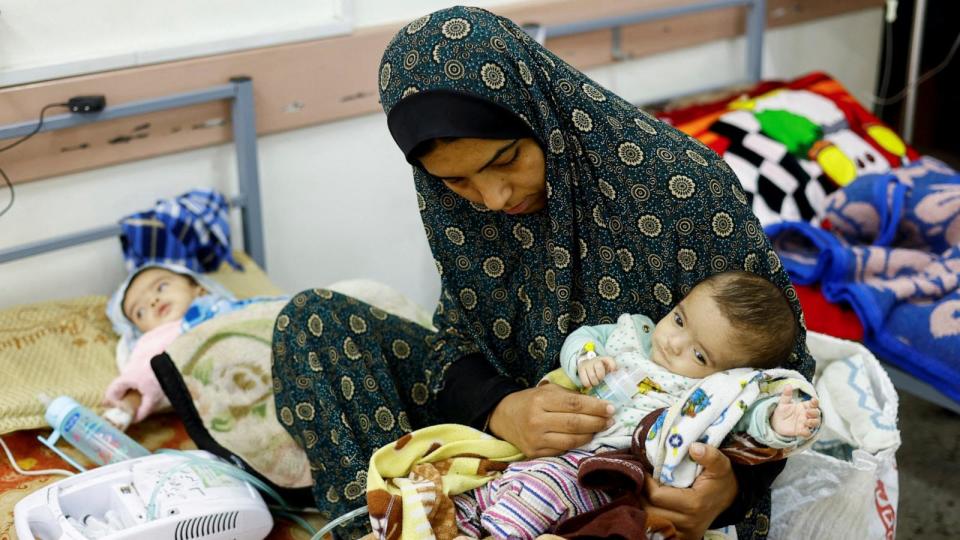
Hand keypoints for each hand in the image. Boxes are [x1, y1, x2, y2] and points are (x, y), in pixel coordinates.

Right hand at [488, 383, 614, 457]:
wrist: (502, 417)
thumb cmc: (529, 401)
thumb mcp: (546, 391)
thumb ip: (570, 396)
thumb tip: (597, 404)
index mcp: (541, 400)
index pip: (574, 404)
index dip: (595, 407)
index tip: (611, 408)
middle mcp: (537, 420)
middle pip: (575, 423)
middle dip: (597, 422)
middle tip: (610, 420)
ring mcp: (535, 439)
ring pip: (572, 440)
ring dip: (590, 435)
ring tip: (600, 429)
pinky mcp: (535, 452)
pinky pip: (562, 449)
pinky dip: (577, 444)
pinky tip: (584, 438)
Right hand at [577, 356, 617, 387]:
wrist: (587, 363)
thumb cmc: (600, 368)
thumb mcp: (608, 368)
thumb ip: (615, 371)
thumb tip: (624, 373)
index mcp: (605, 359)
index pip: (610, 360)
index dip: (612, 366)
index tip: (613, 371)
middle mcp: (596, 360)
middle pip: (599, 368)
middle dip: (601, 377)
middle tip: (601, 380)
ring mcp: (588, 363)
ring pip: (592, 376)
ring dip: (595, 382)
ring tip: (596, 383)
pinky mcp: (581, 368)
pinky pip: (585, 380)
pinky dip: (588, 385)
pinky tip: (590, 384)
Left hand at [642, 443, 736, 539]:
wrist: (729, 498)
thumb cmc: (721, 479)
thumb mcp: (720, 464)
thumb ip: (710, 455)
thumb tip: (694, 447)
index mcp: (694, 505)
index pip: (656, 496)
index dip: (646, 482)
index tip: (644, 470)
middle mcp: (688, 523)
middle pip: (650, 510)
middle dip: (642, 493)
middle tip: (641, 479)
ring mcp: (685, 533)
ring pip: (651, 520)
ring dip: (644, 504)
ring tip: (644, 489)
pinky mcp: (683, 537)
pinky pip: (658, 528)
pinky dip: (651, 515)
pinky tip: (651, 502)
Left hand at [770, 385, 820, 437]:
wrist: (775, 423)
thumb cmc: (782, 412)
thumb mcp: (783, 403)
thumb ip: (786, 395)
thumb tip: (788, 385)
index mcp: (804, 407)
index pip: (813, 404)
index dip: (815, 402)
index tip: (813, 400)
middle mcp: (806, 415)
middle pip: (816, 413)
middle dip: (814, 412)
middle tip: (808, 412)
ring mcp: (805, 424)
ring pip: (815, 423)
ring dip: (813, 422)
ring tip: (807, 421)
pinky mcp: (801, 431)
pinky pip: (807, 433)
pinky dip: (806, 432)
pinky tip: (803, 431)